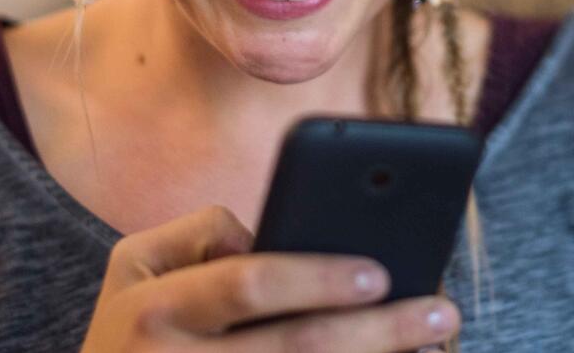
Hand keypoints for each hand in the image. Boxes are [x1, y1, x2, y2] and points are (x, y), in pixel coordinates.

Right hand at [79, 206, 460, 351]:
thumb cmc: (134, 326)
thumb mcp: (137, 266)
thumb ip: (201, 232)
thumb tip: (273, 238)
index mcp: (152, 308)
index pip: (247, 284)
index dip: (316, 278)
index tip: (378, 272)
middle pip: (295, 349)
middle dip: (377, 330)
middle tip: (439, 311)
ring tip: (430, 344)